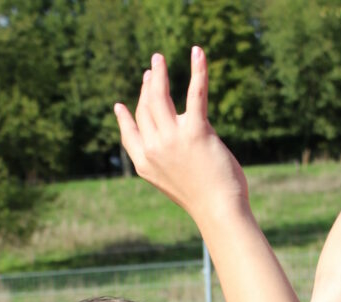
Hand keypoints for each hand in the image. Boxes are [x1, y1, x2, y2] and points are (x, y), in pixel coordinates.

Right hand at [114, 47, 247, 221]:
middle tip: (152, 71)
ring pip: (160, 96)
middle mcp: (154, 149)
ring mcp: (173, 139)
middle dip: (147, 87)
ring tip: (159, 58)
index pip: (130, 134)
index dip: (126, 118)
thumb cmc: (204, 198)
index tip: (121, 106)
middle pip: (145, 109)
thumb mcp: (176, 179)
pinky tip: (197, 52)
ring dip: (159, 73)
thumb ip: (171, 155)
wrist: (219, 210)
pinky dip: (198, 70)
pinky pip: (196, 92)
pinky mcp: (196, 131)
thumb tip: (180, 127)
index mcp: (145, 164)